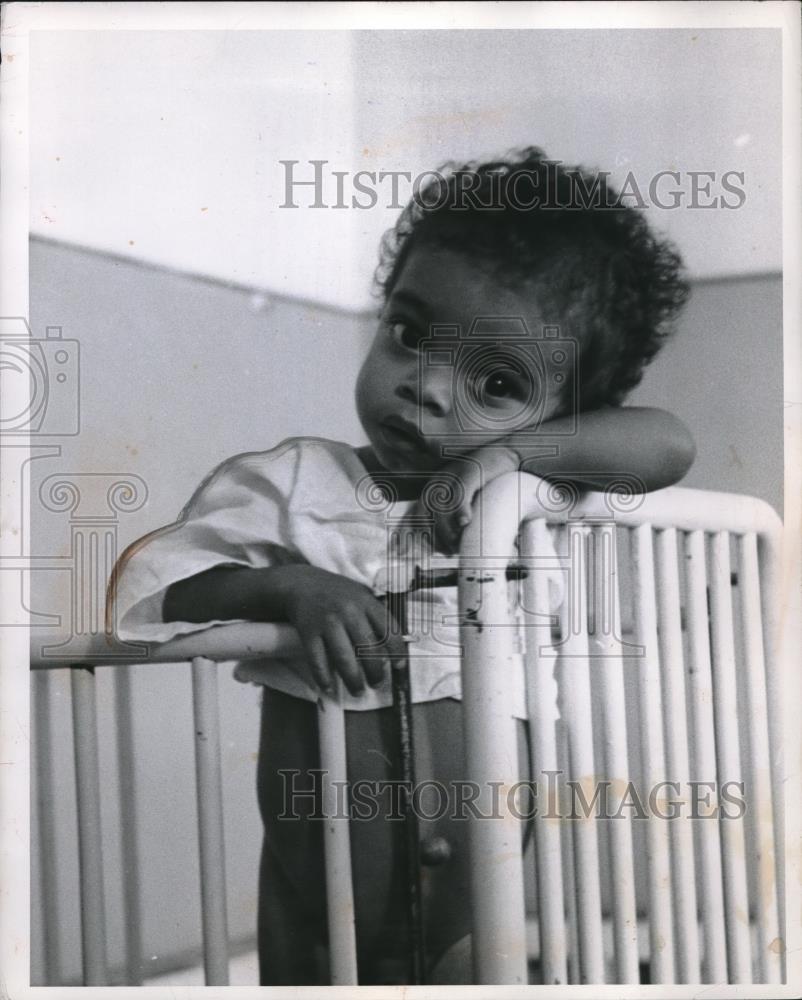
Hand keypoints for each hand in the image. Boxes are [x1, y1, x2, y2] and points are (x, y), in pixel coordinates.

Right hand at [276, 565, 404, 696]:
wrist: (302, 583)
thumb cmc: (337, 594)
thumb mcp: (361, 596)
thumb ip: (376, 616)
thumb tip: (393, 648)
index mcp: (366, 602)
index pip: (388, 629)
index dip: (397, 651)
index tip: (399, 666)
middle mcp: (349, 611)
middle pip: (368, 648)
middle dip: (375, 672)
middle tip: (377, 684)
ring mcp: (327, 622)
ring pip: (344, 658)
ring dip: (353, 680)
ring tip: (358, 691)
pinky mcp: (308, 632)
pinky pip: (318, 660)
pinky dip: (323, 677)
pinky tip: (329, 687)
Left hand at [414, 444, 519, 553]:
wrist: (507, 454)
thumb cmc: (489, 482)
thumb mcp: (467, 499)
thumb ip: (455, 516)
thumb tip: (451, 545)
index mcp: (434, 488)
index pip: (417, 514)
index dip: (416, 534)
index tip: (420, 552)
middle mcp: (439, 481)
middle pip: (427, 514)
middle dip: (436, 538)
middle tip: (451, 551)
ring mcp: (453, 475)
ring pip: (441, 508)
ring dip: (448, 531)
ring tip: (460, 544)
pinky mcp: (470, 471)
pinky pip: (460, 494)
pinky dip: (460, 510)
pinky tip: (466, 522)